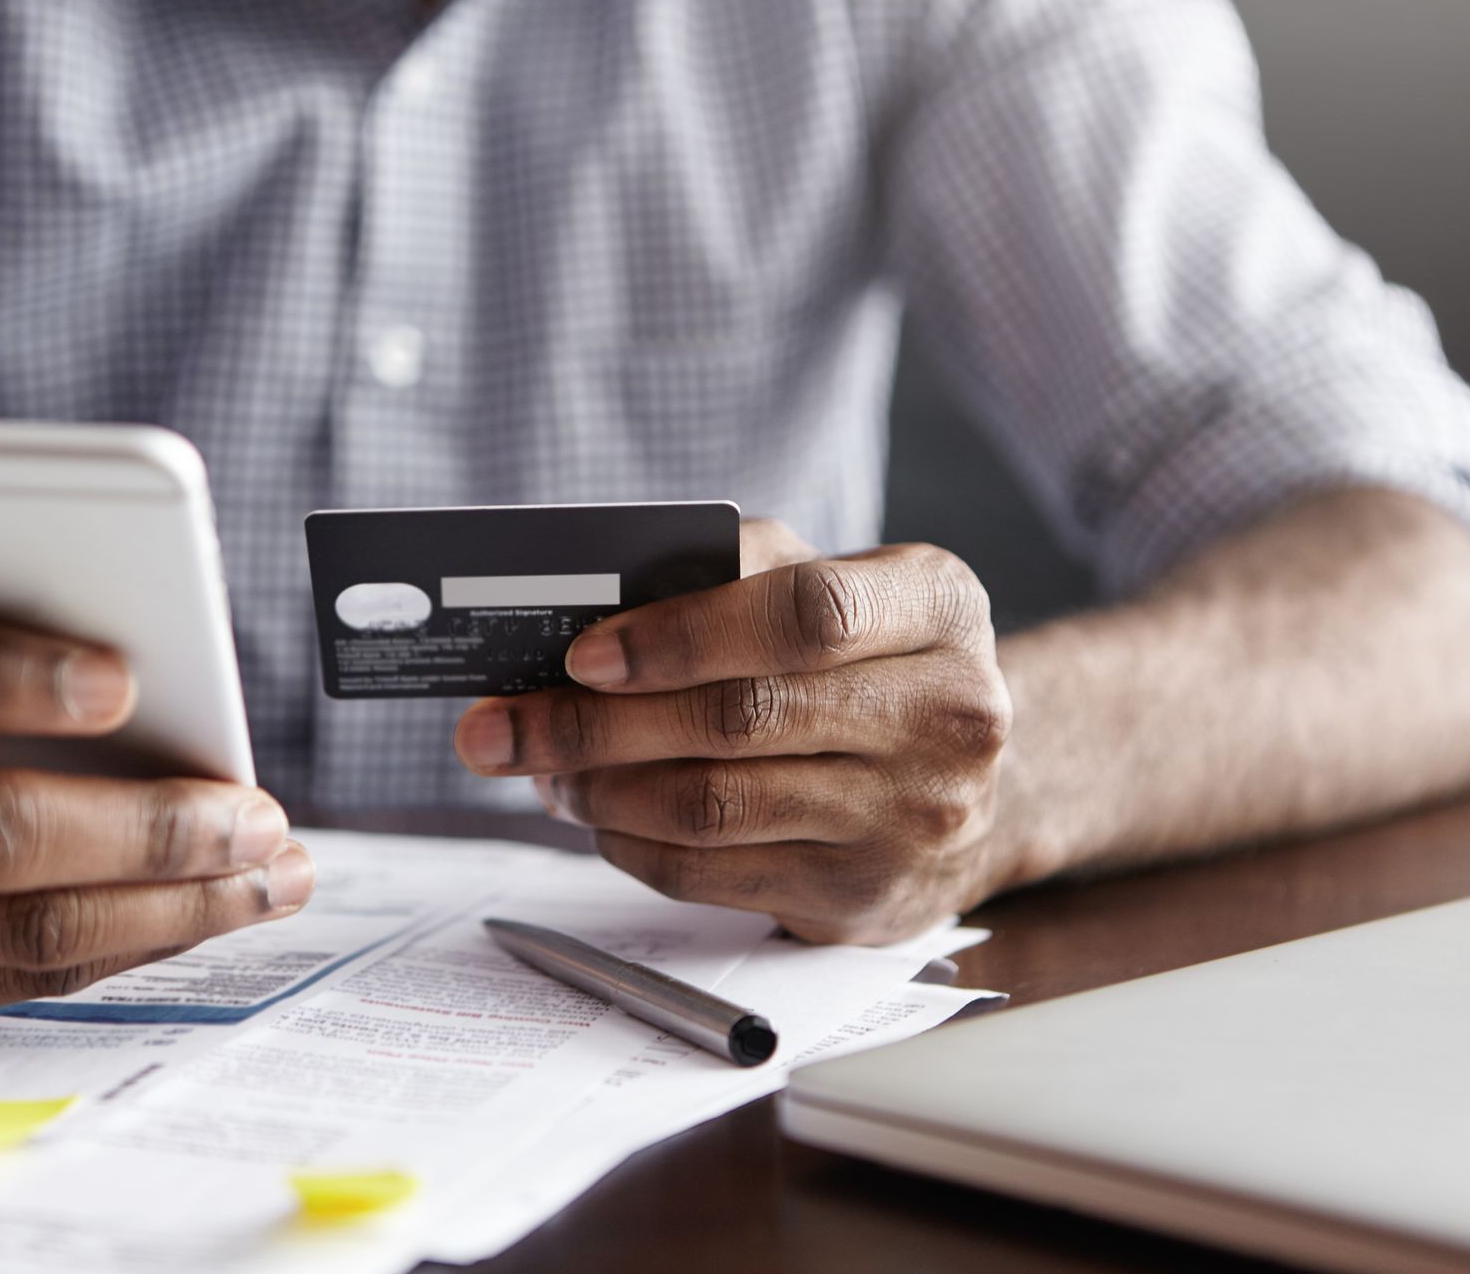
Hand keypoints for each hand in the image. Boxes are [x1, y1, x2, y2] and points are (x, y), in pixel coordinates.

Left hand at [452, 521, 1013, 942]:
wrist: (967, 787)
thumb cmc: (868, 665)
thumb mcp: (837, 586)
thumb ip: (738, 571)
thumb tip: (592, 603)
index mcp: (938, 606)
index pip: (807, 614)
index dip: (682, 635)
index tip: (582, 653)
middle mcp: (949, 714)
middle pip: (740, 720)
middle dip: (593, 724)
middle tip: (502, 724)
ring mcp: (913, 818)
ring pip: (714, 806)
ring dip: (600, 789)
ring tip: (542, 768)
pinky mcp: (864, 897)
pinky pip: (712, 875)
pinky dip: (630, 844)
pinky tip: (597, 814)